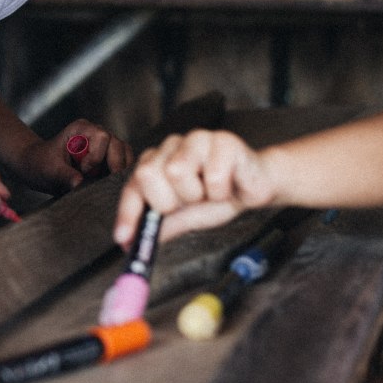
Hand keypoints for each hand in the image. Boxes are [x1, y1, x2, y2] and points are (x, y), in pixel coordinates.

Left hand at [12, 121, 134, 194]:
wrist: (40, 167)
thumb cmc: (42, 164)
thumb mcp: (50, 171)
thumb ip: (64, 175)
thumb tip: (79, 184)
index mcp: (81, 128)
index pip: (102, 137)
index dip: (97, 156)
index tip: (84, 171)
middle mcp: (96, 132)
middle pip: (118, 144)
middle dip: (112, 165)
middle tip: (99, 181)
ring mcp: (105, 144)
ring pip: (125, 153)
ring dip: (117, 171)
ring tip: (104, 183)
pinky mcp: (109, 157)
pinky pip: (124, 163)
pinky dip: (119, 175)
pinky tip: (108, 185)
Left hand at [114, 130, 276, 244]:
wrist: (257, 186)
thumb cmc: (220, 196)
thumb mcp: (187, 216)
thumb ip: (163, 225)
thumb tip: (134, 243)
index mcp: (157, 163)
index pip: (133, 187)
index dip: (127, 214)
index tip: (124, 239)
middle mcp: (171, 147)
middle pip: (147, 173)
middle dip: (168, 201)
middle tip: (190, 203)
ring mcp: (196, 139)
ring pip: (177, 171)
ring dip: (198, 194)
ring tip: (211, 192)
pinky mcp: (223, 140)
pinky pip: (214, 176)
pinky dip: (222, 191)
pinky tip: (230, 185)